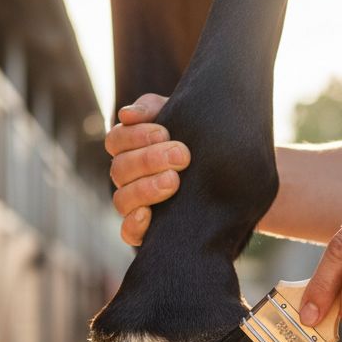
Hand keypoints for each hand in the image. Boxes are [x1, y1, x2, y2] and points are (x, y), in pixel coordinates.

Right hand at [105, 94, 190, 245]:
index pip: (116, 140)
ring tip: (173, 181)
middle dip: (148, 160)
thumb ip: (152, 108)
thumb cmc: (196, 140)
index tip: (165, 132)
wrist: (226, 173)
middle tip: (182, 156)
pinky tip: (149, 215)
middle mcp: (126, 177)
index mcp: (129, 149)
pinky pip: (127, 232)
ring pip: (121, 199)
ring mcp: (133, 205)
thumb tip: (126, 115)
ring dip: (145, 189)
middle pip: (120, 169)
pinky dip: (134, 224)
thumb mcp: (179, 117)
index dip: (135, 136)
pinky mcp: (143, 230)